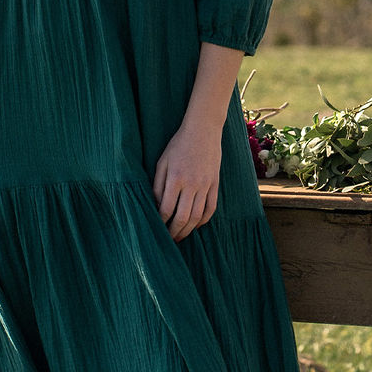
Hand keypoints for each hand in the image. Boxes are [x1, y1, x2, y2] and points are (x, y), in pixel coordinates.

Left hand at [152, 123, 221, 240]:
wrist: (203, 131)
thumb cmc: (178, 145)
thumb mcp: (162, 162)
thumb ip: (158, 185)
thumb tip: (156, 205)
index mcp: (175, 178)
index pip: (166, 209)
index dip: (161, 222)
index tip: (156, 228)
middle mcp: (191, 184)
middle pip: (182, 217)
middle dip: (174, 232)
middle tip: (168, 240)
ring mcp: (205, 185)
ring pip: (197, 216)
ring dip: (188, 230)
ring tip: (180, 236)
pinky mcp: (215, 184)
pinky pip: (211, 208)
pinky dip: (203, 220)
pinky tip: (195, 225)